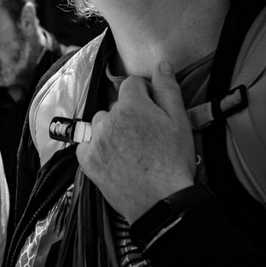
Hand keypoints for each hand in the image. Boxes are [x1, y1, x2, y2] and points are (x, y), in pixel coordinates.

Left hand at [76, 61, 195, 220]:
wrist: (160, 201)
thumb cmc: (173, 161)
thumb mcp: (179, 121)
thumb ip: (167, 89)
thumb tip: (161, 65)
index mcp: (131, 105)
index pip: (131, 84)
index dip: (144, 95)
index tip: (152, 111)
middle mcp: (107, 118)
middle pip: (115, 106)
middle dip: (128, 115)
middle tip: (145, 136)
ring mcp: (94, 139)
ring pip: (100, 124)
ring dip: (111, 131)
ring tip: (131, 150)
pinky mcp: (86, 159)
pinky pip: (87, 144)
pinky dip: (97, 148)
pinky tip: (115, 159)